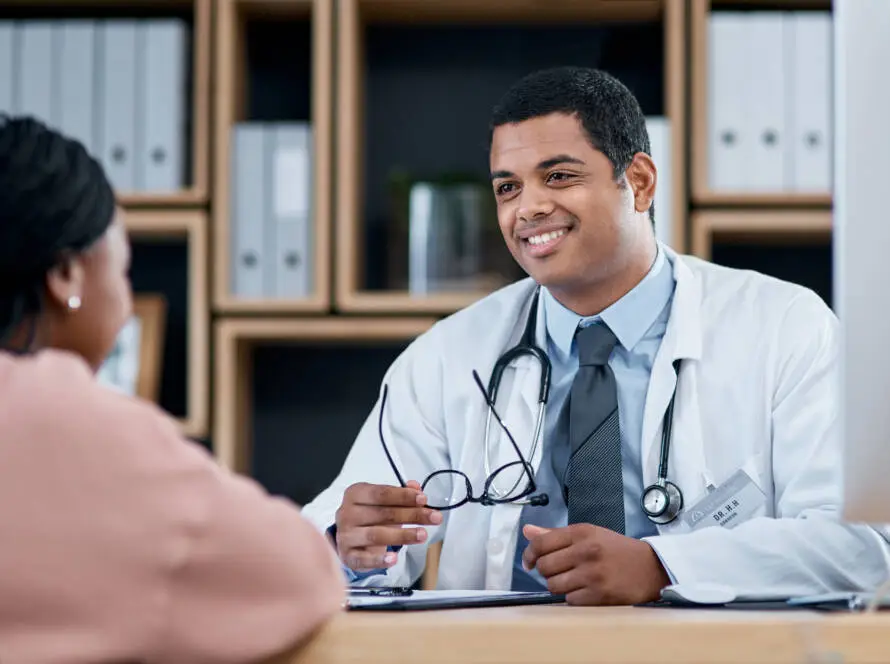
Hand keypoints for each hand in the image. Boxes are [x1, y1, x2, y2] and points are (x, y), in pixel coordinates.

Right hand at [334, 480, 442, 571]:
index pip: (381, 493)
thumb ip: (400, 493)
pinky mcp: (348, 556)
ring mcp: (346, 535)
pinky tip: (394, 559)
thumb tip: (416, 487)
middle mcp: (347, 513)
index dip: (404, 496)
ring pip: (376, 535)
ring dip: (403, 535)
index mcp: (356, 494)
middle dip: (412, 515)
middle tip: (433, 517)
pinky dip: (379, 560)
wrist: (348, 537)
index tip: (423, 499)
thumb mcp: (383, 501)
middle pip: (383, 514)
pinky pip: (364, 559)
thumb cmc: (368, 516)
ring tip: (422, 534)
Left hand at [521, 523, 669, 604]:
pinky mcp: (600, 595)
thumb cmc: (616, 550)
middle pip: (545, 566)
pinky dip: (573, 598)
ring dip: (559, 586)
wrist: (650, 568)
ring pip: (554, 585)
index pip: (541, 543)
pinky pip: (570, 601)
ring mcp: (593, 574)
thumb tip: (527, 531)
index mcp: (581, 532)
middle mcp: (586, 551)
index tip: (529, 562)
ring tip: (573, 581)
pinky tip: (585, 591)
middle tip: (559, 571)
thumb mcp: (588, 534)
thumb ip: (555, 535)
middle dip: (547, 572)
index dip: (529, 555)